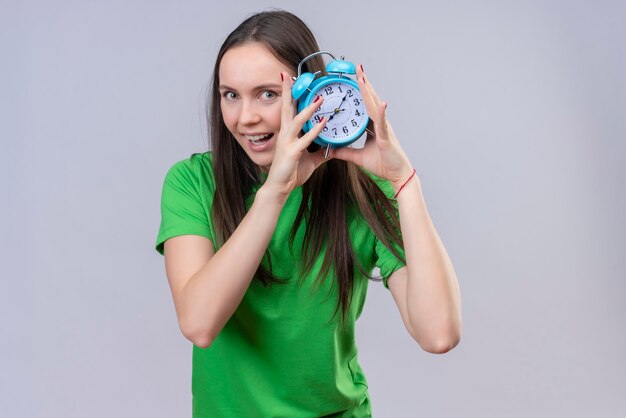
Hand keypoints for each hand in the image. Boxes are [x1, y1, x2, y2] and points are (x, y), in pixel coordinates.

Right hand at [264, 71, 331, 200]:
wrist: (279, 188)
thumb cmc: (291, 173)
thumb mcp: (309, 160)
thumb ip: (320, 153)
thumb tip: (331, 149)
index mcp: (288, 134)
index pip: (289, 110)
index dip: (290, 95)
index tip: (292, 80)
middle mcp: (285, 134)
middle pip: (286, 108)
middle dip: (288, 91)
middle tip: (288, 74)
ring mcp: (287, 142)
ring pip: (297, 120)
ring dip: (309, 108)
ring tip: (320, 98)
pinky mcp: (291, 152)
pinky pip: (305, 139)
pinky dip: (314, 130)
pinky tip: (323, 122)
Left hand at [328, 65, 413, 189]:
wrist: (397, 175)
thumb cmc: (383, 164)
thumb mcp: (358, 157)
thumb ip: (344, 152)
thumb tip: (330, 150)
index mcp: (373, 126)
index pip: (365, 105)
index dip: (360, 91)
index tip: (354, 78)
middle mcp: (380, 123)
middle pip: (370, 100)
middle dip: (364, 83)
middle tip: (357, 68)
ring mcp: (384, 128)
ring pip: (374, 106)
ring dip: (369, 91)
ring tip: (363, 77)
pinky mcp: (386, 138)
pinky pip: (382, 123)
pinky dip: (381, 112)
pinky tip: (380, 102)